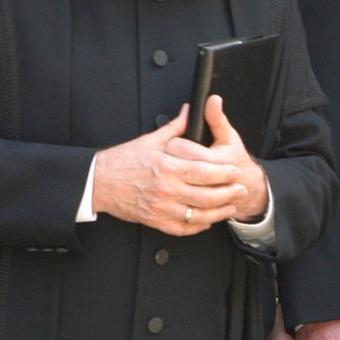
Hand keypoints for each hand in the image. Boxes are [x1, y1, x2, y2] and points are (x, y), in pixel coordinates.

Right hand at [92, 100, 266, 233]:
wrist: (99, 182)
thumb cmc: (124, 161)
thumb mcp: (151, 140)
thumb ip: (175, 127)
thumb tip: (190, 111)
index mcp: (168, 167)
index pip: (205, 171)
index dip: (224, 173)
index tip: (236, 171)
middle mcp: (167, 189)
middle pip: (207, 195)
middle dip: (229, 193)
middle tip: (241, 189)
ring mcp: (162, 208)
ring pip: (199, 215)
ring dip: (219, 212)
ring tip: (230, 206)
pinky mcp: (155, 221)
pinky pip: (183, 228)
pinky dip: (198, 226)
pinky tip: (207, 220)